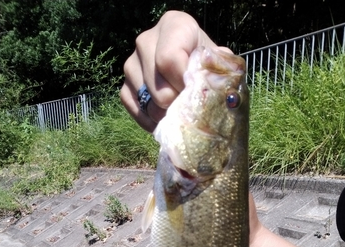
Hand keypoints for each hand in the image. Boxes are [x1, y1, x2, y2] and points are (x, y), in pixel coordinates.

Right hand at [120, 10, 228, 132]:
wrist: (189, 67)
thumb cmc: (206, 63)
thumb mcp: (217, 60)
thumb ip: (220, 69)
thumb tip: (216, 86)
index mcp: (173, 26)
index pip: (168, 59)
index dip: (182, 84)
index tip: (194, 94)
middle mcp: (146, 41)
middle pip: (158, 86)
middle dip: (177, 104)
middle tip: (190, 108)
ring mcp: (131, 64)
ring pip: (147, 101)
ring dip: (165, 115)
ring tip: (179, 114)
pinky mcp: (124, 86)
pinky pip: (135, 109)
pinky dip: (150, 122)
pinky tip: (164, 121)